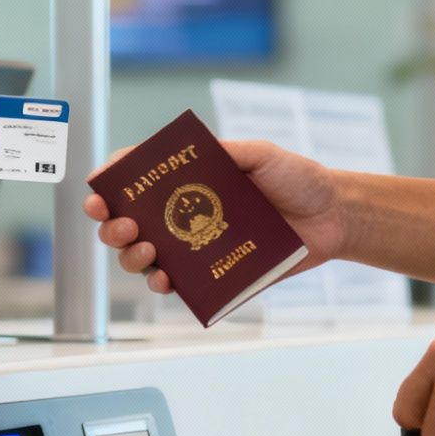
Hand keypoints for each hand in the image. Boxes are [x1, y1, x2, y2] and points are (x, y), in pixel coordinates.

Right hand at [82, 139, 346, 294]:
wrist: (334, 217)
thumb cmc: (298, 179)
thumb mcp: (264, 154)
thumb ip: (231, 152)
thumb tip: (201, 152)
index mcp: (188, 179)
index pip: (136, 178)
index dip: (111, 182)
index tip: (100, 188)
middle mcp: (183, 212)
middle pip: (127, 220)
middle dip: (112, 224)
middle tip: (124, 225)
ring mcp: (194, 244)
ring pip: (142, 255)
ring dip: (130, 256)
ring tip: (146, 251)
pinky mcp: (213, 273)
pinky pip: (177, 284)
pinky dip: (161, 284)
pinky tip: (164, 279)